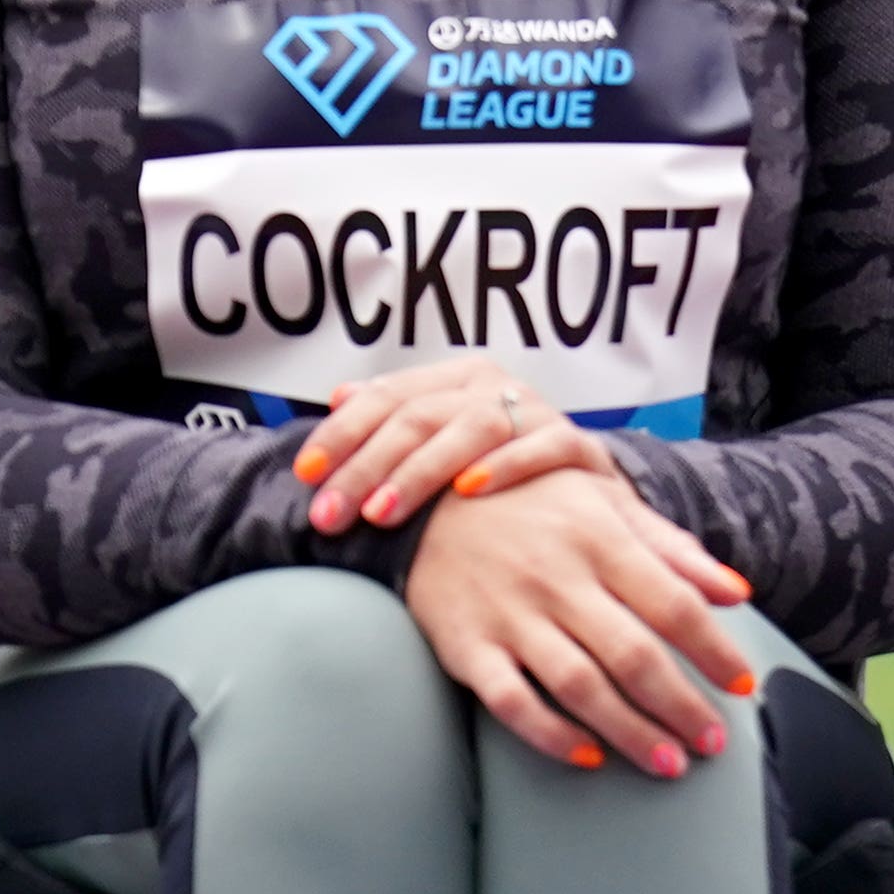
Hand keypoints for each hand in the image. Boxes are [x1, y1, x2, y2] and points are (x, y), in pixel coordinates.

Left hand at [292, 357, 576, 535]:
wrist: (589, 496)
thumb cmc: (500, 474)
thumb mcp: (443, 446)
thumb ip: (393, 420)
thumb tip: (337, 396)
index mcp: (452, 380)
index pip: (385, 396)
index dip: (341, 433)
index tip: (305, 475)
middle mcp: (492, 387)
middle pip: (419, 416)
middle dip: (366, 465)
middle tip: (329, 514)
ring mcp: (537, 412)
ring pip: (472, 426)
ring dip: (422, 470)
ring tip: (382, 513)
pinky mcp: (578, 446)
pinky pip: (543, 446)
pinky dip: (506, 464)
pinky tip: (468, 491)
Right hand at [401, 467, 758, 780]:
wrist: (422, 496)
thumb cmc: (531, 502)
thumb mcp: (601, 500)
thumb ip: (669, 547)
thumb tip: (736, 590)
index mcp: (598, 537)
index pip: (673, 603)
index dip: (715, 650)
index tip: (743, 685)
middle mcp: (556, 576)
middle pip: (633, 655)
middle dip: (681, 707)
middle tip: (711, 743)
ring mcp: (508, 613)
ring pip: (580, 685)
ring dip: (631, 731)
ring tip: (668, 762)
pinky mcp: (465, 644)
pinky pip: (512, 701)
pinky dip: (552, 735)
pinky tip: (589, 756)